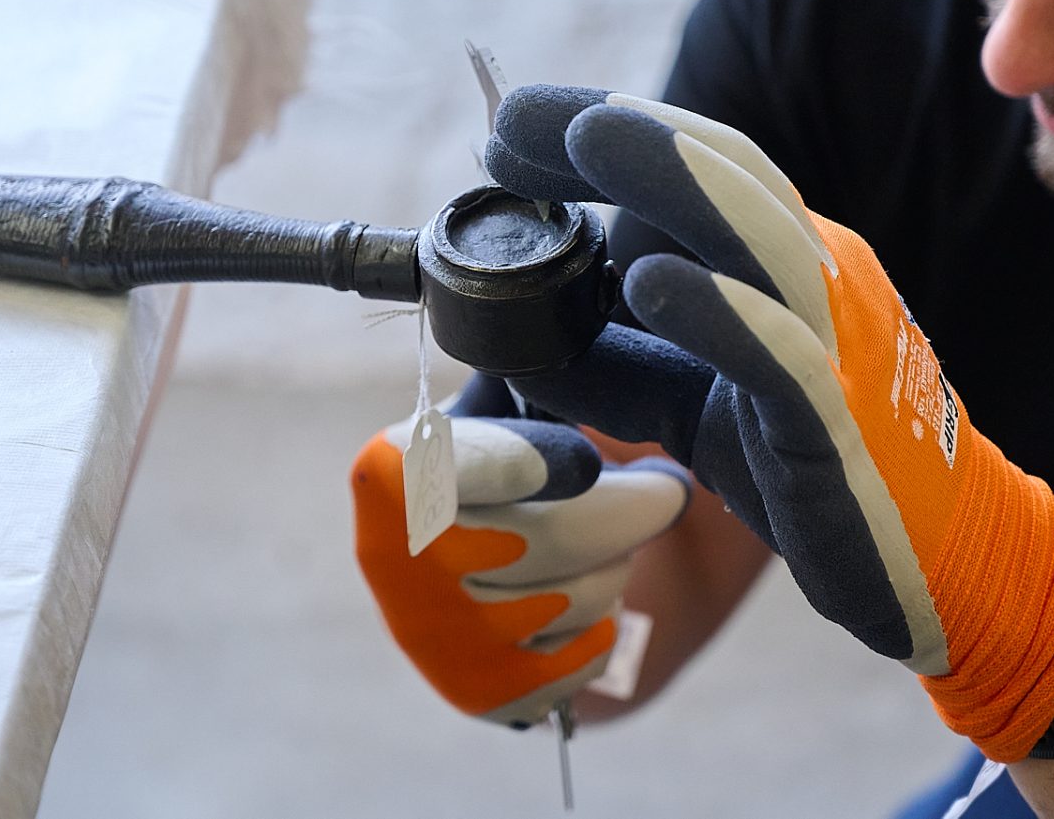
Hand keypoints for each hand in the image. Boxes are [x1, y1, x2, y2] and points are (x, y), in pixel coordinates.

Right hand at [351, 376, 690, 725]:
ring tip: (616, 541)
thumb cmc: (499, 451)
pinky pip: (577, 661)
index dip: (539, 462)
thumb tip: (601, 364)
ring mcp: (432, 634)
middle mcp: (392, 558)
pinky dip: (603, 630)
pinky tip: (598, 604)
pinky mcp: (476, 688)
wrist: (461, 552)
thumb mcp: (503, 395)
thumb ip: (538, 380)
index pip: (475, 468)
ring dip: (616, 566)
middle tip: (664, 490)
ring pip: (573, 600)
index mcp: (388, 469)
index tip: (589, 458)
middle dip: (625, 511)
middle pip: (546, 540)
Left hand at [486, 86, 1053, 760]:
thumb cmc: (825, 469)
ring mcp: (838, 343)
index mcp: (786, 267)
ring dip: (671, 177)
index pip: (700, 170)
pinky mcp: (840, 424)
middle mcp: (818, 280)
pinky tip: (651, 282)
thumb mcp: (702, 405)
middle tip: (510, 122)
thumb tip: (523, 338)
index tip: (509, 129)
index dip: (609, 136)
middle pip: (724, 174)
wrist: (958, 560)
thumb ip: (624, 365)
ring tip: (586, 141)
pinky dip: (720, 311)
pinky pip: (784, 355)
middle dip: (621, 133)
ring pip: (759, 235)